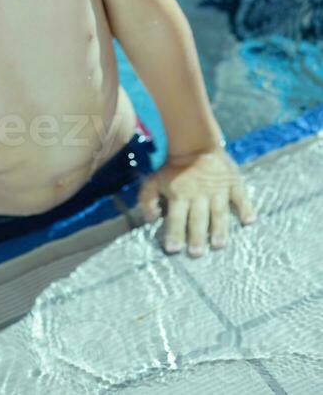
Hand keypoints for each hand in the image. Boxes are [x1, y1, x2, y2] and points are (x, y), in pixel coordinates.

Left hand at [137, 148, 256, 256]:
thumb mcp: (154, 180)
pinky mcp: (232, 182)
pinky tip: (249, 220)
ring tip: (219, 245)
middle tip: (197, 253)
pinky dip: (245, 207)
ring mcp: (218, 189)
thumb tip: (150, 218)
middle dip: (196, 236)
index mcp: (180, 194)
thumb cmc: (173, 167)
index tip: (174, 249)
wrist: (194, 142)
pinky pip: (241, 196)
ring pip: (218, 212)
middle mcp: (199, 194)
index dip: (174, 233)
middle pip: (197, 218)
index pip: (176, 217)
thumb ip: (147, 199)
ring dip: (219, 229)